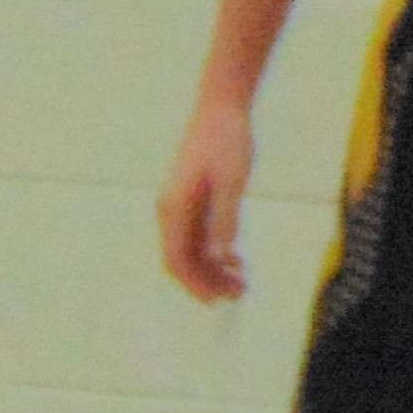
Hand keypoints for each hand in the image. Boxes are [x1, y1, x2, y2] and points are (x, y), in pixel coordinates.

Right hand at [157, 100, 253, 300]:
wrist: (221, 111)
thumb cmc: (226, 142)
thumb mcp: (232, 181)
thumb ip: (226, 218)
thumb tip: (220, 256)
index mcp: (174, 207)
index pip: (177, 258)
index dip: (195, 283)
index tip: (217, 301)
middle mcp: (170, 210)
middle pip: (183, 259)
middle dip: (207, 281)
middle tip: (239, 294)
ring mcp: (179, 207)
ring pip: (192, 250)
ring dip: (214, 270)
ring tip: (242, 284)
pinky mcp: (192, 202)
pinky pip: (199, 237)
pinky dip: (216, 253)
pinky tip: (237, 260)